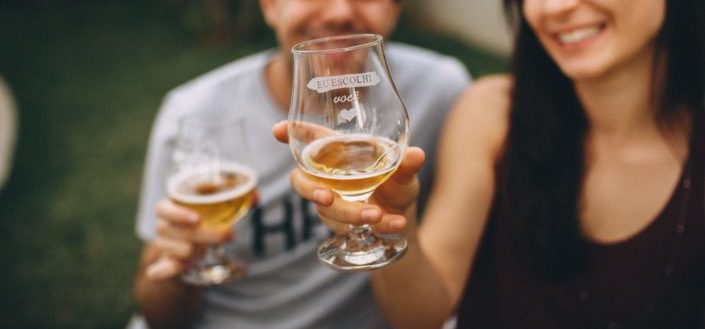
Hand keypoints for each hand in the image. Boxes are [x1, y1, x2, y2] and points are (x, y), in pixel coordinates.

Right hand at [145, 199, 233, 280]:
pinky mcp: (165, 266)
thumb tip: (242, 192)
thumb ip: (227, 194)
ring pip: (181, 250)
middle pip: (177, 232)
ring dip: (200, 251)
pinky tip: (181, 266)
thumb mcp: (215, 202)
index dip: (178, 214)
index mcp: (169, 208)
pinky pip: (158, 270)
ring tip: (209, 248)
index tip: (197, 219)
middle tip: (229, 235)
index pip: (163, 209)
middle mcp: (163, 227)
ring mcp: (163, 247)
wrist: (198, 244)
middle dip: (206, 235)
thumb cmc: (206, 217)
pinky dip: (167, 270)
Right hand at [272, 121, 424, 234]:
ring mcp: (330, 202)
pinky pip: (345, 228)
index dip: (292, 132)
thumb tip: (417, 154)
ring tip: (379, 215)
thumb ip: (407, 166)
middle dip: (311, 190)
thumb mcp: (406, 176)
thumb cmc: (397, 186)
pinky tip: (395, 225)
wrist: (402, 224)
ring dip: (351, 213)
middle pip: (302, 181)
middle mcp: (328, 176)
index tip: (278, 130)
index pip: (310, 137)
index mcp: (340, 152)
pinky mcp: (338, 224)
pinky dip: (372, 227)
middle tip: (326, 198)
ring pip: (326, 210)